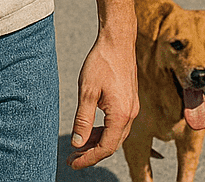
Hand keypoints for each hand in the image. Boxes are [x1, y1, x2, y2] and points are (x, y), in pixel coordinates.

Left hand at [68, 29, 137, 168]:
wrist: (117, 42)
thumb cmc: (101, 63)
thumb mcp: (87, 91)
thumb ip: (83, 119)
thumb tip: (78, 143)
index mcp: (121, 115)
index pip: (106, 147)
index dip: (89, 158)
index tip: (73, 162)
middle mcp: (130, 115)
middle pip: (112, 144)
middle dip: (92, 153)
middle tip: (72, 158)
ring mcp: (131, 109)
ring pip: (115, 135)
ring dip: (98, 142)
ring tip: (79, 146)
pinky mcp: (129, 102)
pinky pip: (117, 124)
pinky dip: (104, 131)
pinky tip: (91, 130)